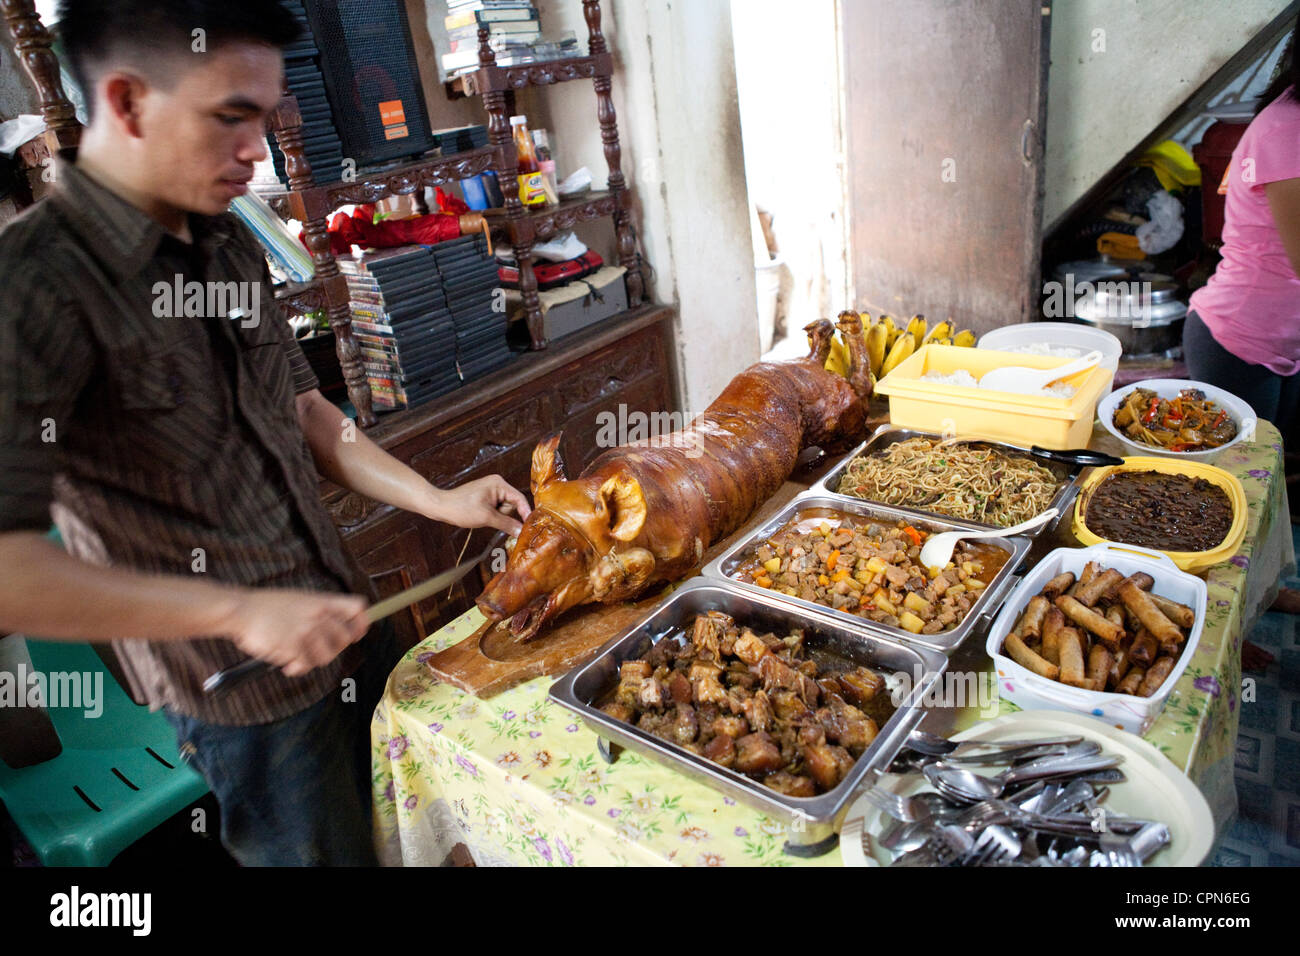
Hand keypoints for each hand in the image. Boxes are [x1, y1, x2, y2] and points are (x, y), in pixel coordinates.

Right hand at [224, 589, 369, 677]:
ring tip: (299, 656)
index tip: (356, 633)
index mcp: (322, 601)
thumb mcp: (301, 599)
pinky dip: (297, 668)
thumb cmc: (268, 606)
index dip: (361, 623)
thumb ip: (322, 612)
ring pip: (327, 656)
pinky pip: (306, 665)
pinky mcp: (293, 647)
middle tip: (318, 649)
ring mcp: (307, 631)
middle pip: (346, 637)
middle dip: (335, 647)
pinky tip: (287, 664)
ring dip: (313, 659)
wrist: (242, 611)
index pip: (357, 609)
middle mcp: (318, 615)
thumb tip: (344, 628)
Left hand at [433, 475, 531, 534]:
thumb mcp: (487, 518)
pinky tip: (481, 515)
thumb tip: (521, 531)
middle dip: (504, 515)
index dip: (525, 513)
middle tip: (490, 517)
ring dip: (497, 516)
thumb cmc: (460, 508)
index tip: (529, 526)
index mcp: (499, 483)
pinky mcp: (486, 496)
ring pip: (504, 508)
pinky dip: (492, 515)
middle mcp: (497, 484)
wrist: (441, 506)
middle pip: (513, 504)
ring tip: (482, 516)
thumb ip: (507, 524)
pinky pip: (497, 508)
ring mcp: (491, 489)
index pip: (520, 499)